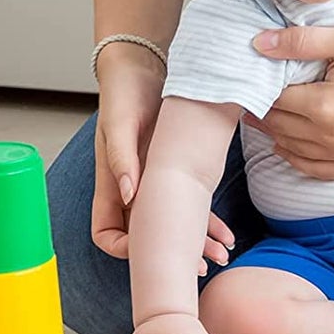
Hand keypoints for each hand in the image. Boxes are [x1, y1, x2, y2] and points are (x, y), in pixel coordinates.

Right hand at [92, 46, 233, 272]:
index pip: (106, 234)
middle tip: (201, 265)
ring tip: (222, 253)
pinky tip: (227, 232)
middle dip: (172, 253)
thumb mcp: (121, 123)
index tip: (149, 250)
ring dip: (196, 241)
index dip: (124, 248)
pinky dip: (207, 220)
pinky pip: (189, 205)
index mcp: (109, 183)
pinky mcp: (174, 172)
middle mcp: (130, 189)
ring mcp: (152, 183)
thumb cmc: (125, 94)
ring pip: (172, 225)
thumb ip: (122, 157)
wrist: (144, 68)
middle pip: (146, 237)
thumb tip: (128, 194)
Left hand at [247, 25, 333, 178]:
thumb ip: (300, 41)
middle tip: (250, 97)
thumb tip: (258, 44)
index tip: (250, 80)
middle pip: (281, 127)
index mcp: (325, 106)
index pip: (274, 101)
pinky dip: (298, 161)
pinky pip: (319, 171)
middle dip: (263, 111)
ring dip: (275, 135)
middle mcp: (333, 138)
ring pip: (295, 151)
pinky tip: (287, 148)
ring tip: (263, 118)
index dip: (259, 89)